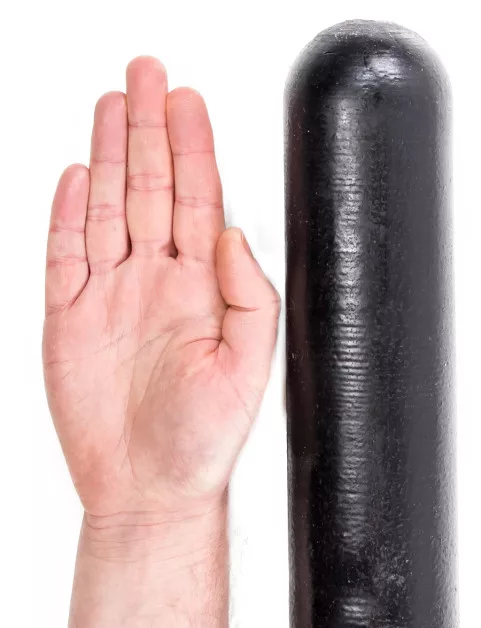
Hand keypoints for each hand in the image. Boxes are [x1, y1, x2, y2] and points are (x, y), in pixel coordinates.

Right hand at [44, 57, 279, 522]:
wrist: (148, 491)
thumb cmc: (201, 443)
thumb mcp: (248, 369)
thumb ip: (247, 297)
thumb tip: (230, 233)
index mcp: (200, 291)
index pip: (196, 202)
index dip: (193, 149)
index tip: (188, 101)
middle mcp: (155, 285)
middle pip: (149, 189)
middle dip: (149, 130)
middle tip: (148, 74)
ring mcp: (108, 299)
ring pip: (105, 209)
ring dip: (107, 156)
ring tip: (113, 105)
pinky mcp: (68, 321)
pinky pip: (63, 255)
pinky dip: (66, 215)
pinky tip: (73, 176)